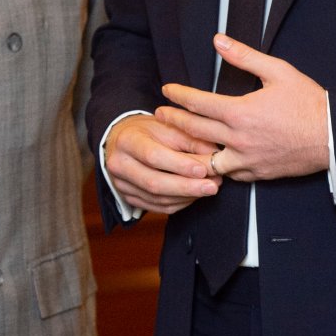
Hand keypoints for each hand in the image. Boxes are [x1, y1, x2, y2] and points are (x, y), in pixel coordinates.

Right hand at [104, 113, 220, 214]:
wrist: (125, 141)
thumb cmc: (152, 131)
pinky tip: (196, 195)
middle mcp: (119, 164)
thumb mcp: (171, 127)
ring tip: (210, 188)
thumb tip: (216, 157)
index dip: (179, 165)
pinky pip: (158, 207)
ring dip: (187, 196)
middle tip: (214, 186)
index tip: (203, 170)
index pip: (153, 156)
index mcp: (127, 141)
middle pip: (154, 182)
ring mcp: (121, 185)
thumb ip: (193, 141)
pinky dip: (180, 203)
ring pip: (157, 198)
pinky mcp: (129, 199)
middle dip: (187, 186)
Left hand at [156, 35, 329, 182]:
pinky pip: (228, 173)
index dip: (178, 95)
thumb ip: (244, 56)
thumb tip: (218, 40)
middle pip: (194, 131)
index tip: (167, 90)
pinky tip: (211, 159)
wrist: (333, 136)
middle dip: (173, 120)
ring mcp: (246, 159)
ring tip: (178, 142)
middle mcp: (238, 138)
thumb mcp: (278, 71)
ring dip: (190, 150)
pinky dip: (216, 166)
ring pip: (206, 159)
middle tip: (159, 114)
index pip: (197, 103)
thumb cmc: (308, 102)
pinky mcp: (257, 173)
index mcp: (240, 112)